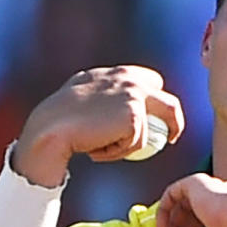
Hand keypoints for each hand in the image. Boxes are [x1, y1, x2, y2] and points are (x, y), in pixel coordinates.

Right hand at [12, 66, 184, 186]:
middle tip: (171, 139)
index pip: (153, 83)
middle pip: (170, 104)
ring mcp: (134, 95)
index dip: (157, 103)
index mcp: (118, 73)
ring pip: (150, 130)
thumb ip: (105, 94)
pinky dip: (117, 152)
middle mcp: (130, 79)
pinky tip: (96, 148)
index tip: (158, 120)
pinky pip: (136, 144)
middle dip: (175, 122)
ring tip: (100, 148)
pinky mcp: (134, 115)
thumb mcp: (83, 93)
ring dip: (129, 146)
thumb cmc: (59, 117)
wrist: (50, 128)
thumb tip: (117, 108)